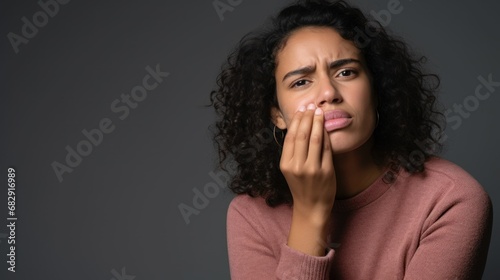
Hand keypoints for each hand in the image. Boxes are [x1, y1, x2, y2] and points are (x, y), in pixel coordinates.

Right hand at [280, 103, 335, 222]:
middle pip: (302, 135)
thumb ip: (293, 151)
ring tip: (319, 112)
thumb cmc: (301, 186)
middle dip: (307, 117)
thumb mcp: (290, 169)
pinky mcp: (326, 171)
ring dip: (317, 122)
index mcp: (286, 164)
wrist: (311, 207)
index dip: (296, 120)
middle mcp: (297, 166)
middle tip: (311, 106)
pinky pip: (327, 148)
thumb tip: (299, 126)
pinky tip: (326, 127)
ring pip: (315, 139)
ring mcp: (312, 169)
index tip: (301, 109)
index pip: (290, 137)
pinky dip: (326, 135)